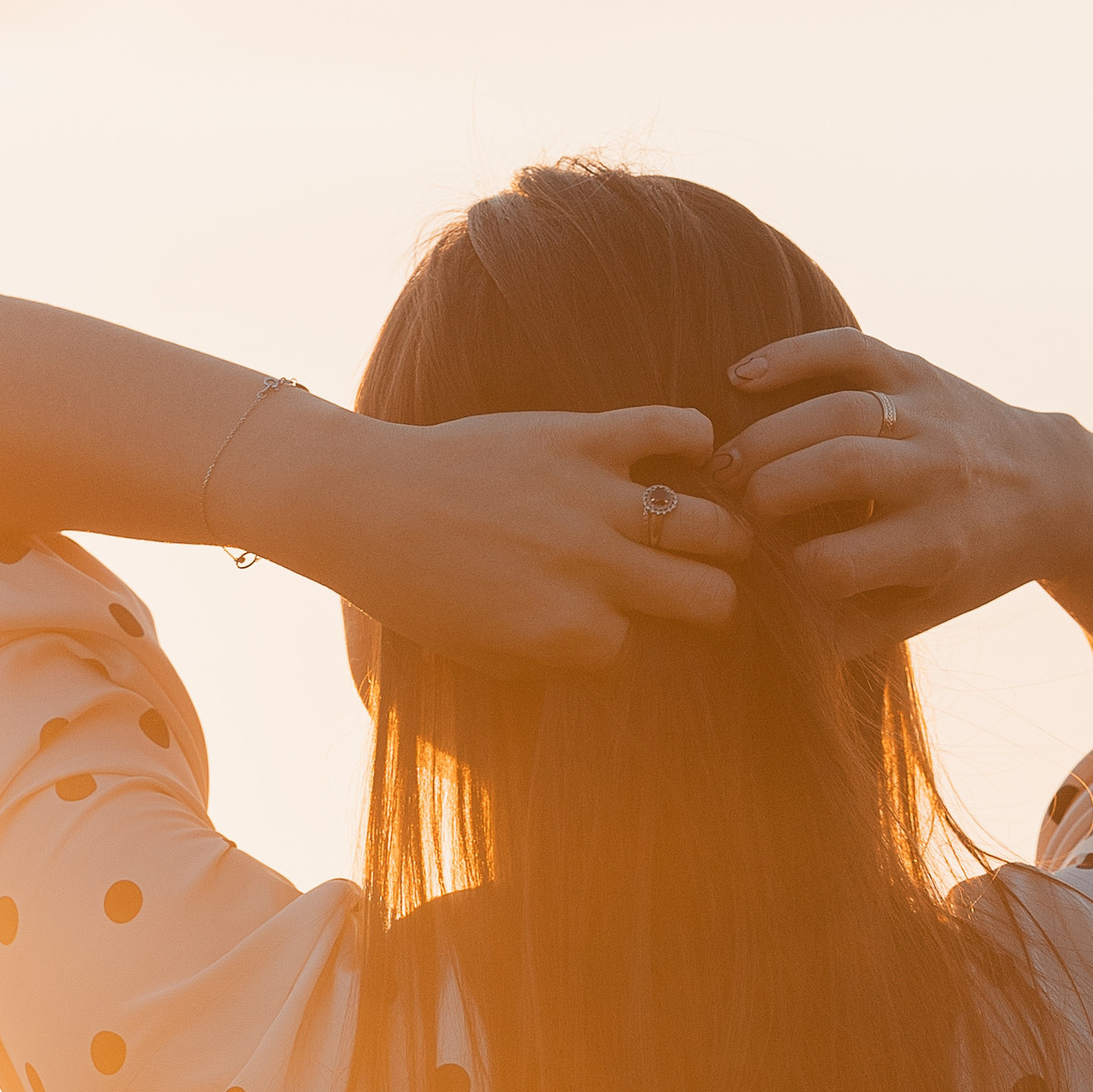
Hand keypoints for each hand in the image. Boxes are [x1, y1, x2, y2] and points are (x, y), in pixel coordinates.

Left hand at [282, 400, 751, 679]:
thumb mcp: (485, 656)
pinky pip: (668, 428)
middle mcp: (594, 569)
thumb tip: (620, 661)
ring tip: (718, 532)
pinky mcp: (580, 437)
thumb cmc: (420, 591)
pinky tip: (696, 452)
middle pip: (707, 596)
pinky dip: (693, 436)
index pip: (646, 650)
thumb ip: (556, 663)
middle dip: (712, 600)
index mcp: (570, 633)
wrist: (369, 504)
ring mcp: (592, 500)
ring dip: (723, 531)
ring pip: (708, 522)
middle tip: (702, 590)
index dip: (637, 643)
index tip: (629, 633)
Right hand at [707, 329, 1067, 649]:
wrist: (1054, 487)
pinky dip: (792, 355)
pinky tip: (742, 377)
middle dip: (769, 490)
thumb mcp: (929, 608)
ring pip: (837, 410)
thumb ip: (857, 630)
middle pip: (837, 468)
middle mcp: (940, 473)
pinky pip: (850, 349)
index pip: (842, 560)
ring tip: (722, 462)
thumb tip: (778, 643)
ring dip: (767, 434)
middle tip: (727, 506)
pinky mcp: (919, 369)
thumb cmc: (973, 561)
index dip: (796, 571)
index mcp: (940, 544)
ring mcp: (930, 413)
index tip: (773, 571)